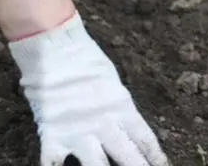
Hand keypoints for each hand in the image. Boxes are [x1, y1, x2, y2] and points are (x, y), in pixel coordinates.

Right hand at [8, 13, 168, 165]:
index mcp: (122, 107)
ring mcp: (78, 132)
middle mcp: (104, 123)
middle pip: (127, 156)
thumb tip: (127, 127)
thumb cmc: (87, 61)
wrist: (58, 51)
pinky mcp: (52, 136)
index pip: (144, 138)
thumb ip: (119, 107)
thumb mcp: (113, 83)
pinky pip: (53, 164)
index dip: (155, 156)